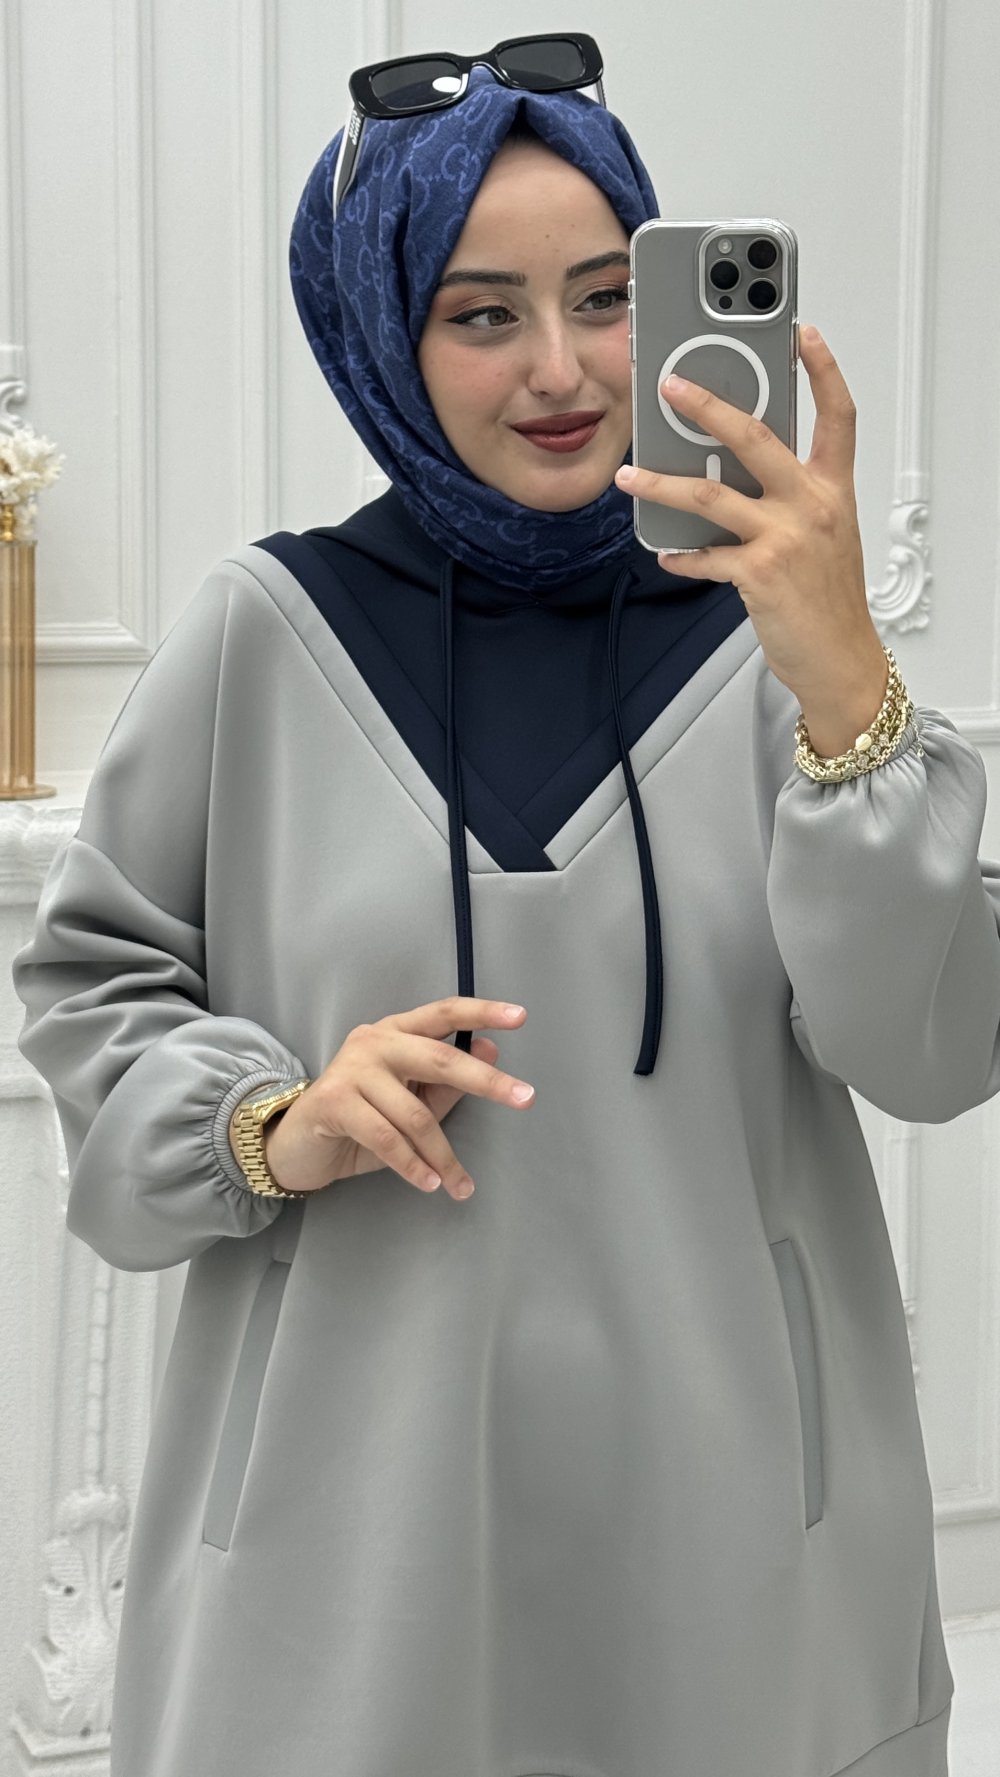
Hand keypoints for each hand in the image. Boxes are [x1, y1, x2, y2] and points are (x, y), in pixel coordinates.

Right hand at [256, 997, 532, 1201]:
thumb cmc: (359, 1121)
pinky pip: (386, 1137)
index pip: (443, 1013)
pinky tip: (430, 1184)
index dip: (481, 1012)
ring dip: (443, 1155)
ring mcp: (352, 1069)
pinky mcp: (334, 1102)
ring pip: (414, 1114)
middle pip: (439, 1057)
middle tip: (525, 1098)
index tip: (520, 1016)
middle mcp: (374, 1041)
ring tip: (460, 1184)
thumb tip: (492, 1051)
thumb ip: (445, 1081)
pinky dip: (412, 1164)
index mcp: (396, 1031)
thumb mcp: (408, 1101)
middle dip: (485, 1080)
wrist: (296, 1146)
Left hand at [614, 325, 887, 756]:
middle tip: (671, 386)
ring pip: (710, 493)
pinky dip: (680, 555)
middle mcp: (812, 505)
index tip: (801, 333)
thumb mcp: (824, 535)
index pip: (837, 415)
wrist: (841, 659)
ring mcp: (785, 538)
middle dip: (708, 406)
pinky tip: (666, 553)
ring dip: (661, 483)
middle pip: (756, 437)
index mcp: (832, 489)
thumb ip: (789, 498)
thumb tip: (732, 474)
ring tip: (630, 476)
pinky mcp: (759, 574)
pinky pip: (705, 555)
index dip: (822, 369)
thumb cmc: (829, 600)